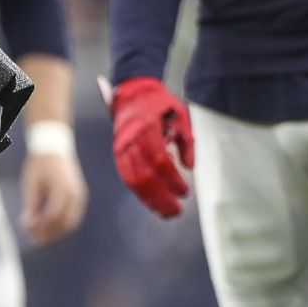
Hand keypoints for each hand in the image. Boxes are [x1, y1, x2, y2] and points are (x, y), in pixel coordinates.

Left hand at [19, 150, 87, 245]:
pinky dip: (61, 224)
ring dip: (56, 232)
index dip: (40, 226)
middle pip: (64, 223)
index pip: (52, 215)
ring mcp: (80, 196)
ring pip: (71, 222)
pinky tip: (48, 227)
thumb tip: (28, 225)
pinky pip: (73, 216)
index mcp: (62, 188)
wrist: (54, 149)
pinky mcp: (79, 196)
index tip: (27, 229)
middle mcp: (75, 194)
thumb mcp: (31, 184)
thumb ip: (31, 205)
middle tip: (33, 239)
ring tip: (39, 236)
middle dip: (49, 234)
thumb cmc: (39, 165)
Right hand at [111, 77, 193, 218]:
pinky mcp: (118, 154)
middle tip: (177, 211)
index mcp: (147, 128)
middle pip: (144, 175)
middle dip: (161, 197)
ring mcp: (121, 148)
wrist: (132, 93)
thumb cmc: (161, 104)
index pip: (159, 160)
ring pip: (133, 180)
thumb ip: (187, 141)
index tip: (185, 192)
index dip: (172, 180)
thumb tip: (190, 167)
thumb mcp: (181, 115)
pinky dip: (139, 191)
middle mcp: (130, 140)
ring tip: (165, 212)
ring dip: (149, 199)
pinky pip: (126, 177)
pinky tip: (152, 201)